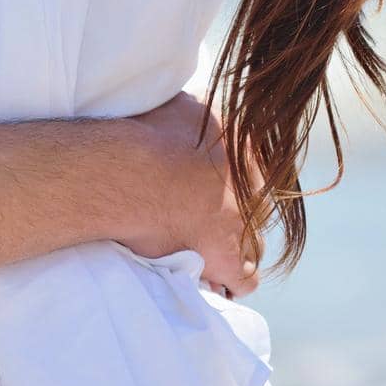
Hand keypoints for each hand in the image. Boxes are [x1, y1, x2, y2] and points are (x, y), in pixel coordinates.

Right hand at [120, 90, 261, 299]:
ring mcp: (241, 222)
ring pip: (254, 243)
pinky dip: (233, 280)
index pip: (254, 173)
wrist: (128, 171)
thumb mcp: (184, 105)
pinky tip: (218, 279)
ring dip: (236, 247)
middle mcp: (251, 184)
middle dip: (235, 214)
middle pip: (257, 208)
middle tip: (207, 219)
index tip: (214, 192)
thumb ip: (205, 115)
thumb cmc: (146, 134)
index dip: (234, 186)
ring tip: (210, 249)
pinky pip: (245, 278)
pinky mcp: (226, 257)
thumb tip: (205, 113)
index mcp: (243, 146)